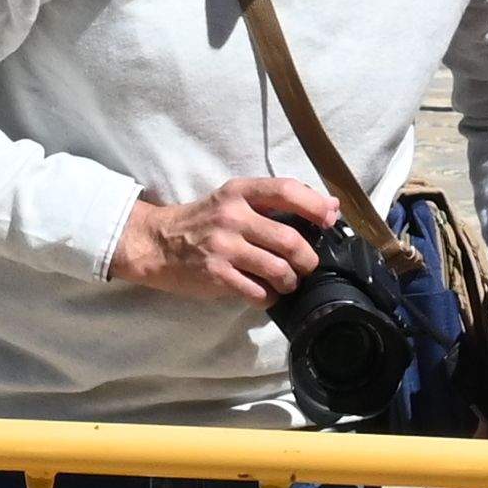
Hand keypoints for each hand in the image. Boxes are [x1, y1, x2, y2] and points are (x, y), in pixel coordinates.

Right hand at [113, 174, 339, 300]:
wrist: (156, 243)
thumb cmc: (203, 222)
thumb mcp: (234, 200)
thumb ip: (276, 201)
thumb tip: (331, 207)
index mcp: (239, 192)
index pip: (287, 191)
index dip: (316, 206)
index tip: (330, 220)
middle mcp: (233, 217)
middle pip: (290, 240)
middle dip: (307, 259)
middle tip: (306, 265)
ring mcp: (223, 247)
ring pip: (278, 270)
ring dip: (290, 281)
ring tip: (287, 281)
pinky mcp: (216, 275)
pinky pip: (258, 292)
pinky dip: (269, 296)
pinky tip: (264, 292)